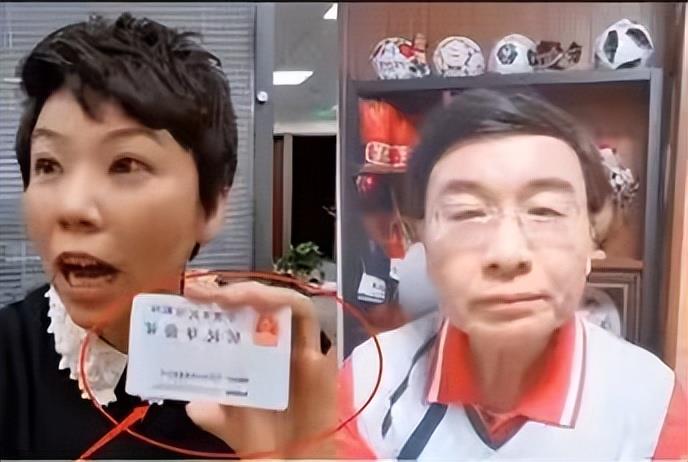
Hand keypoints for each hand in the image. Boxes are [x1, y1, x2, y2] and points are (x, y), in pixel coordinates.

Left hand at [183, 280, 336, 457]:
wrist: (289, 459)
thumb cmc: (262, 438)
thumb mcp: (223, 419)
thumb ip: (207, 407)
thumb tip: (190, 402)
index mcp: (257, 352)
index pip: (242, 313)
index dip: (219, 299)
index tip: (192, 295)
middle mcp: (280, 343)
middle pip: (261, 302)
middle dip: (231, 290)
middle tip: (202, 291)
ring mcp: (300, 343)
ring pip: (284, 300)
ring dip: (254, 291)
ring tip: (226, 295)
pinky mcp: (319, 348)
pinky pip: (305, 313)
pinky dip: (282, 300)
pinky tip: (257, 301)